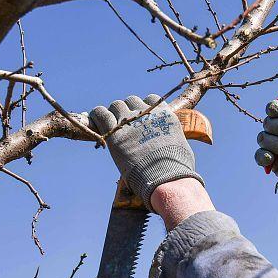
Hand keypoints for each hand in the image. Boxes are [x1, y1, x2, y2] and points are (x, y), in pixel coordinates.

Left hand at [89, 95, 202, 209]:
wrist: (165, 177)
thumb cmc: (177, 169)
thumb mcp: (181, 147)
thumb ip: (171, 139)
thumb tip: (171, 144)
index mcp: (164, 116)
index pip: (151, 99)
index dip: (144, 107)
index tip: (141, 117)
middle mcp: (147, 114)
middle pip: (132, 101)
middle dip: (128, 110)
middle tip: (124, 124)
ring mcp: (130, 122)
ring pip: (116, 105)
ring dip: (113, 113)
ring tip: (110, 124)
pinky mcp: (115, 133)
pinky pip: (101, 114)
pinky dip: (97, 115)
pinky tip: (96, 120)